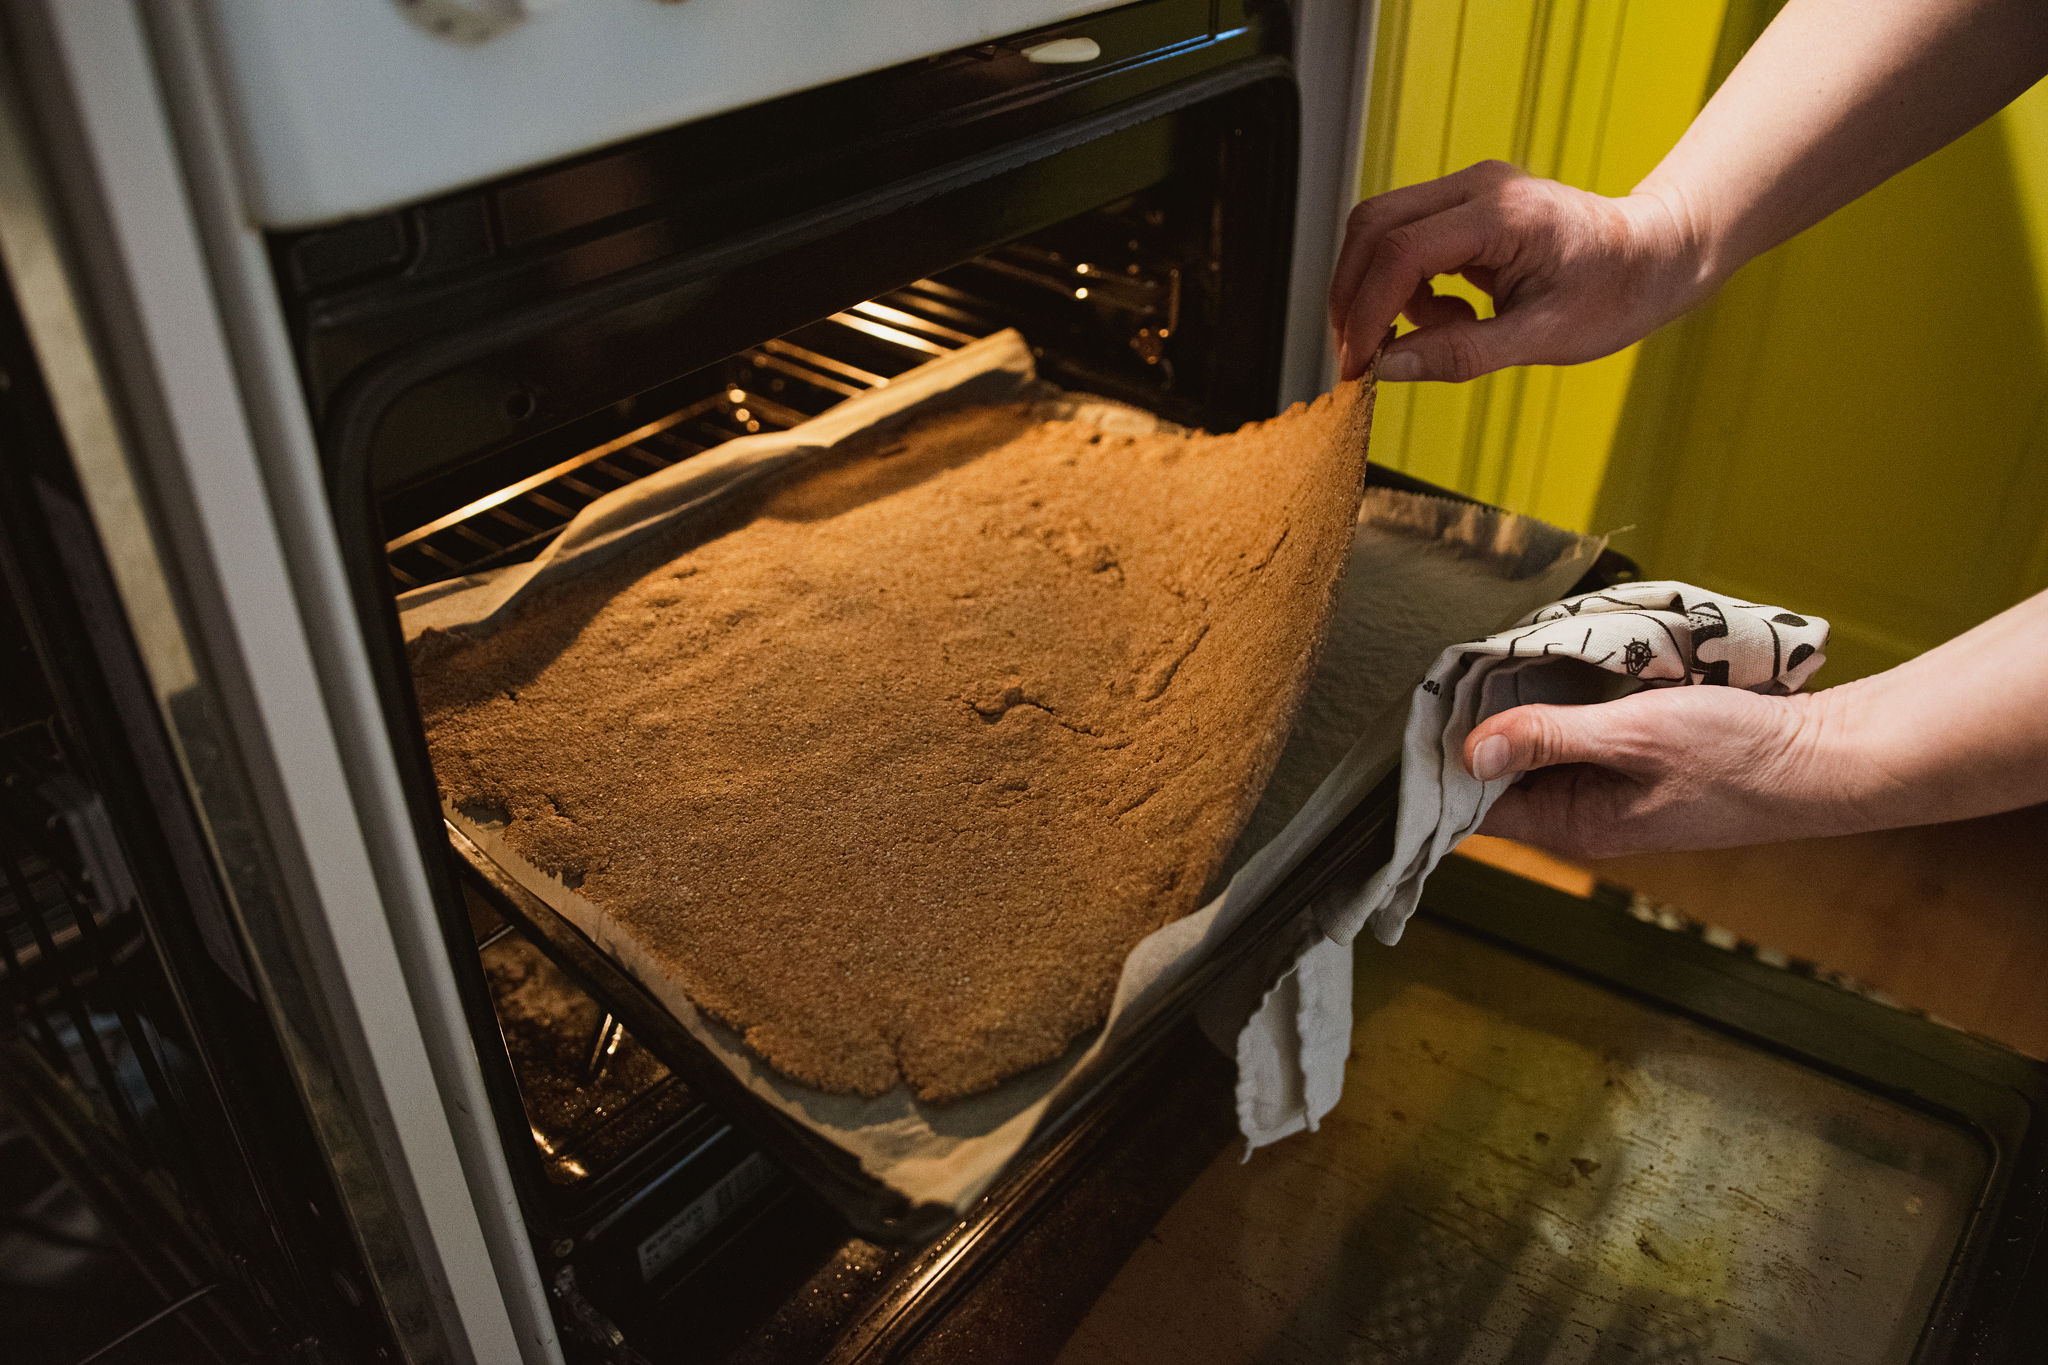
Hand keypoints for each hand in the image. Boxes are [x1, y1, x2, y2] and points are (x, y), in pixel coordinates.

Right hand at [1326, 161, 1707, 382]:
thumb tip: (1389, 369)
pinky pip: (1404, 240)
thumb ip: (1460, 353)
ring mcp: (1469, 191)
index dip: (1367, 312)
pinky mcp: (1465, 207)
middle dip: (1353, 296)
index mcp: (1502, 214)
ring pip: (1380, 231)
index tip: (1358, 365)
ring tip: (1426, 335)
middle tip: (1360, 356)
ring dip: (1377, 292)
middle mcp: (1477, 187)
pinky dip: (1404, 288)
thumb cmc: (1616, 291)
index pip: (1401, 253)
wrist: (1656, 254)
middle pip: (1372, 227)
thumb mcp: (1542, 338)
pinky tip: (1447, 316)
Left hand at [1462, 685, 1860, 859]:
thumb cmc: (1738, 755)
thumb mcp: (1635, 736)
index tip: (1424, 709)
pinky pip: (1578, 733)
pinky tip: (1553, 665)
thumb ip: (1550, 739)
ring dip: (1521, 706)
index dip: (1443, 763)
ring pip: (1539, 747)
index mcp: (1575, 825)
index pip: (1476, 808)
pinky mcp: (1636, 761)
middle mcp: (1585, 813)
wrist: (1824, 756)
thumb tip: (1470, 751)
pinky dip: (1562, 701)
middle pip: (1502, 774)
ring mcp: (1611, 789)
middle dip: (1480, 724)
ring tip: (1498, 657)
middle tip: (1461, 666)